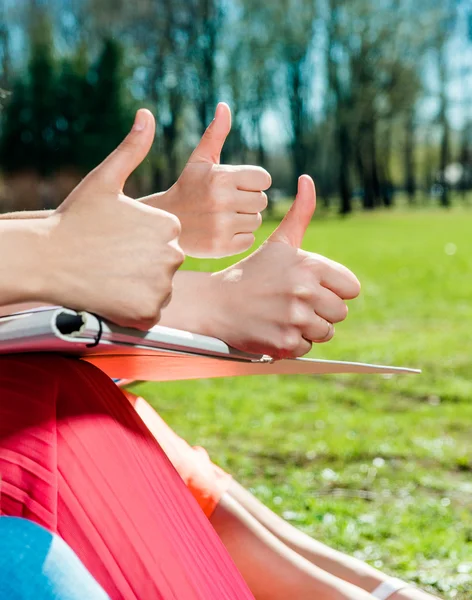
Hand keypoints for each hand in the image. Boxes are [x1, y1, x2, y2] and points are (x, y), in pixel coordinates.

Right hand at [39, 109, 183, 328]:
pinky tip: (113, 294)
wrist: (45, 260)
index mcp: (168, 224)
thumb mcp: (104, 180)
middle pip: (165, 264)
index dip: (140, 242)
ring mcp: (161, 285)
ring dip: (140, 287)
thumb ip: (132, 150)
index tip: (117, 240)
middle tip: (112, 260)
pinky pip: (150, 312)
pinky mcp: (148, 312)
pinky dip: (135, 308)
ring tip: (111, 276)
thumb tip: (147, 115)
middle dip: (143, 265)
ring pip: (159, 289)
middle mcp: (173, 254)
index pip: (166, 239)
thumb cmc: (74, 219)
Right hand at [142, 103, 270, 257]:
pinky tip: (220, 233)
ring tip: (221, 218)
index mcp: (221, 176)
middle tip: (226, 204)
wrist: (164, 223)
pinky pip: (248, 239)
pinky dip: (238, 239)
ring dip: (244, 220)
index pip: (264, 179)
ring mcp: (222, 225)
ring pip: (256, 221)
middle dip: (248, 202)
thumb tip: (225, 106)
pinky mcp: (221, 246)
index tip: (234, 187)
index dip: (252, 183)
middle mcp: (222, 200)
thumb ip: (215, 134)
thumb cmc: (186, 189)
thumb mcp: (199, 162)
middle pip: (262, 201)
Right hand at [206, 175, 359, 358]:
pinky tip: (273, 328)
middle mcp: (305, 291)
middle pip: (340, 312)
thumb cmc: (251, 272)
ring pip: (325, 332)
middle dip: (321, 311)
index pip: (351, 288)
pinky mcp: (285, 342)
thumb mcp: (278, 243)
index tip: (310, 288)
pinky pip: (306, 348)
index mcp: (310, 265)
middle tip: (293, 303)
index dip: (333, 290)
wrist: (215, 303)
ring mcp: (295, 318)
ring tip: (282, 315)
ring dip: (307, 328)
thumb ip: (301, 213)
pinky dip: (292, 343)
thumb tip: (308, 179)